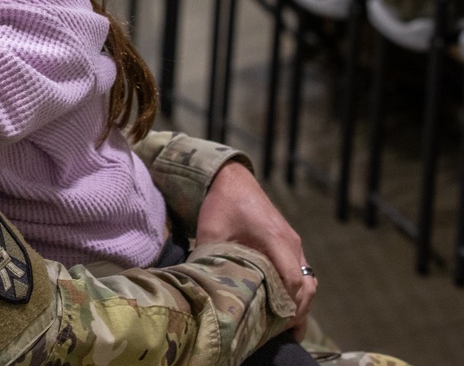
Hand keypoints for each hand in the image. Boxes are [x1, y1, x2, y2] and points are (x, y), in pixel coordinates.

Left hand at [195, 162, 316, 339]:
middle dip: (297, 311)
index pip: (291, 279)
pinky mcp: (290, 245)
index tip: (275, 324)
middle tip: (283, 335)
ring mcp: (293, 243)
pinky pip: (302, 272)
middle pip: (306, 285)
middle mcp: (290, 242)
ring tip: (286, 328)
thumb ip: (213, 259)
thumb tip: (207, 289)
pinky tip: (285, 308)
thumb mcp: (211, 232)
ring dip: (300, 303)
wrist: (232, 180)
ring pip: (308, 280)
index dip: (286, 305)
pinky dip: (298, 292)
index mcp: (274, 238)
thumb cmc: (221, 204)